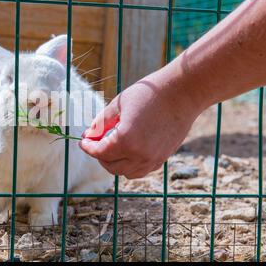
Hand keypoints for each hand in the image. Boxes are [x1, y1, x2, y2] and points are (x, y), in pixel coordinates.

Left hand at [79, 73, 202, 178]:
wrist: (183, 93)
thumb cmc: (149, 94)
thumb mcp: (118, 105)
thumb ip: (100, 123)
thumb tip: (88, 135)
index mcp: (126, 140)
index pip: (99, 152)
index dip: (88, 147)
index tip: (82, 142)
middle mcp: (140, 155)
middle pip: (110, 166)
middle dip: (99, 156)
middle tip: (95, 142)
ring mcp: (153, 159)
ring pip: (126, 173)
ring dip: (114, 163)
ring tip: (111, 147)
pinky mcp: (163, 158)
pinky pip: (140, 170)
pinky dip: (129, 165)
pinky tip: (127, 150)